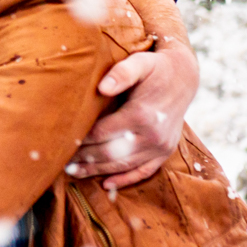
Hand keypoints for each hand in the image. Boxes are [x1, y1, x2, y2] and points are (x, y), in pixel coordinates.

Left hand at [67, 42, 198, 188]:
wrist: (184, 77)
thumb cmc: (155, 68)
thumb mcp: (140, 62)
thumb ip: (121, 73)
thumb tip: (102, 88)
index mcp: (142, 115)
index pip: (102, 133)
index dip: (81, 141)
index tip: (62, 143)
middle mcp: (153, 135)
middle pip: (111, 153)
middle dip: (85, 159)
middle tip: (62, 162)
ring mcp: (161, 146)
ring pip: (124, 166)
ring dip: (98, 171)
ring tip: (75, 172)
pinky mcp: (166, 151)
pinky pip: (145, 171)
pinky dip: (125, 179)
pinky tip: (107, 184)